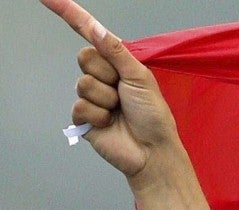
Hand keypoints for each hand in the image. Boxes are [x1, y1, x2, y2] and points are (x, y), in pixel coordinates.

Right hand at [43, 0, 179, 180]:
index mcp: (117, 64)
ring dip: (105, 98)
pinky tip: (109, 123)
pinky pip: (80, 106)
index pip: (90, 35)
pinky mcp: (83, 118)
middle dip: (107, 74)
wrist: (153, 150)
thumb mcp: (139, 76)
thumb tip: (95, 26)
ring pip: (83, 84)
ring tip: (120, 110)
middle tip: (124, 92)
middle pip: (85, 58)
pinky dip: (97, 115)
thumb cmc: (153, 115)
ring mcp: (92, 97)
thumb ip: (115, 51)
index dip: (71, 15)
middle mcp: (103, 77)